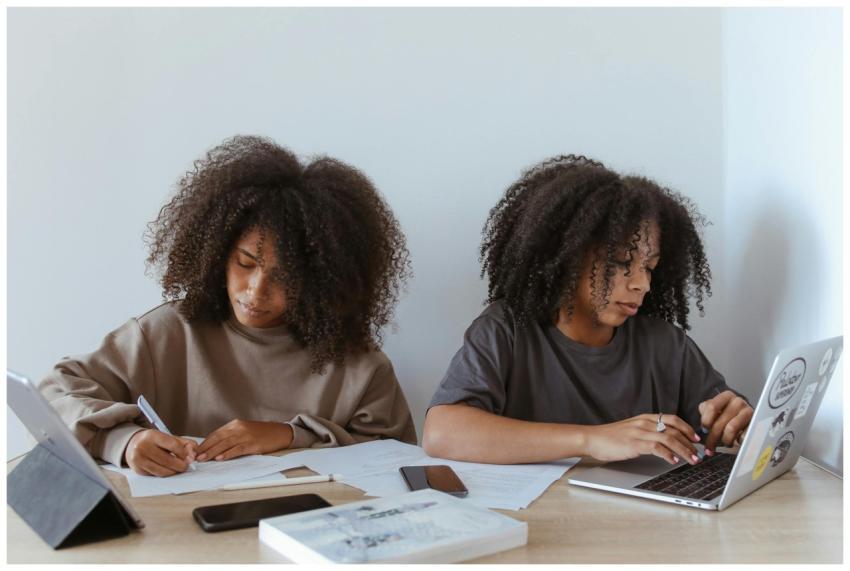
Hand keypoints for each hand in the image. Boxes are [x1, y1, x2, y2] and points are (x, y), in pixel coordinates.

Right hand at [125, 429, 197, 476]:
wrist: (133, 444)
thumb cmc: (155, 441)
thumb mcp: (168, 438)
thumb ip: (184, 443)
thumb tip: (194, 454)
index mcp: (152, 435)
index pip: (173, 445)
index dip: (184, 453)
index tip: (190, 458)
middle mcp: (143, 446)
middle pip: (167, 460)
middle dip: (180, 465)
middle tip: (186, 467)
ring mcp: (138, 459)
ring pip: (161, 471)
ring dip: (173, 472)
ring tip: (178, 469)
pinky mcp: (137, 470)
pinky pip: (155, 475)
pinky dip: (164, 474)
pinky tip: (168, 471)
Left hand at [196, 420, 293, 461]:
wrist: (280, 432)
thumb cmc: (262, 433)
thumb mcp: (245, 430)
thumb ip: (231, 436)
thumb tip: (215, 447)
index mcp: (235, 424)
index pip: (216, 434)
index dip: (205, 443)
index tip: (196, 450)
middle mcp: (239, 428)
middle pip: (218, 438)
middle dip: (205, 448)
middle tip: (195, 456)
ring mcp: (246, 435)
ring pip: (225, 444)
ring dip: (212, 452)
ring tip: (203, 459)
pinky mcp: (253, 444)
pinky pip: (237, 449)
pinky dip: (227, 454)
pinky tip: (220, 458)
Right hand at [584, 413, 701, 465]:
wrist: (592, 438)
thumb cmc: (610, 437)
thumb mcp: (632, 430)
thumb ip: (647, 432)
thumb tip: (664, 441)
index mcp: (645, 418)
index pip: (672, 419)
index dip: (687, 428)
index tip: (697, 439)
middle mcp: (644, 423)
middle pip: (674, 430)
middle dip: (689, 443)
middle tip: (699, 453)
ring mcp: (639, 432)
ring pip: (669, 438)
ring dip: (684, 450)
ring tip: (692, 460)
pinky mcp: (634, 443)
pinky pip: (656, 447)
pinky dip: (668, 454)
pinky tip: (673, 461)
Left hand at [699, 390, 753, 454]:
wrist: (744, 417)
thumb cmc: (726, 414)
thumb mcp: (713, 410)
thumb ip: (705, 413)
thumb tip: (702, 428)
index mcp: (726, 396)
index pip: (711, 407)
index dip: (706, 421)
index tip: (704, 430)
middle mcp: (738, 402)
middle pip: (720, 422)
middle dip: (712, 438)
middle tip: (709, 448)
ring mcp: (748, 412)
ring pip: (731, 429)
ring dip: (725, 440)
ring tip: (723, 444)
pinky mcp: (755, 424)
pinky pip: (744, 435)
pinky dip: (738, 441)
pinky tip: (735, 442)